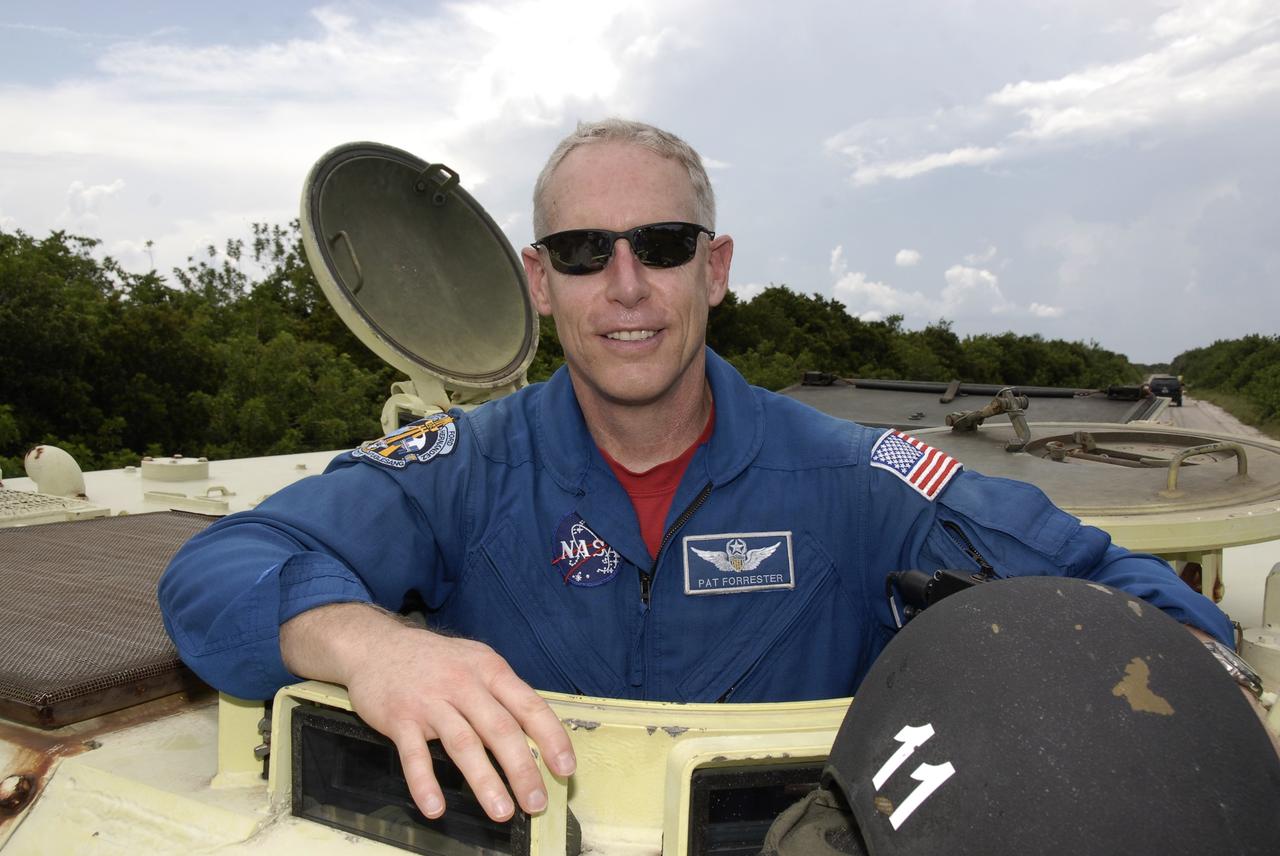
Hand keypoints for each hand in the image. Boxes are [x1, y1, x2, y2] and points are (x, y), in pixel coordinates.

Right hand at [281, 603, 575, 820]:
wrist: (376, 644)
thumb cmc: (435, 661)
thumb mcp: (475, 662)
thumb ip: (502, 694)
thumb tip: (537, 734)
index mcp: (490, 670)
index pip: (529, 706)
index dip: (551, 738)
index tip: (565, 769)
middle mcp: (464, 683)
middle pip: (500, 729)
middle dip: (522, 770)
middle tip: (536, 803)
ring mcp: (431, 701)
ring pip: (464, 744)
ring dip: (485, 781)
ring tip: (502, 812)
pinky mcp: (400, 718)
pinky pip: (414, 756)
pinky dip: (424, 783)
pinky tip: (435, 808)